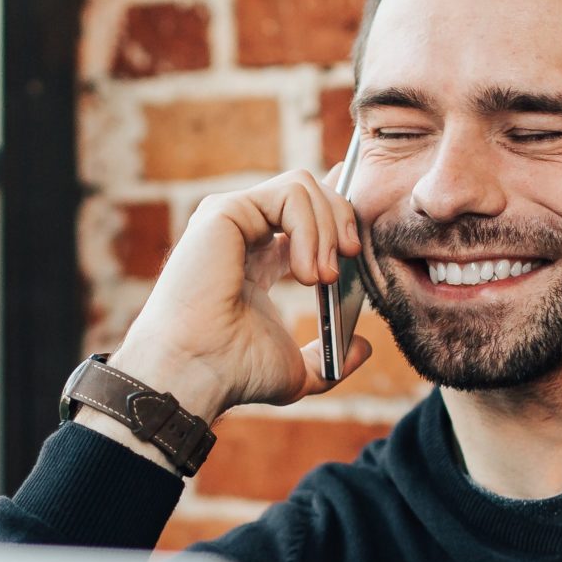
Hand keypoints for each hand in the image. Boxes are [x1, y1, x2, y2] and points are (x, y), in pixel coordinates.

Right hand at [95, 167, 371, 442]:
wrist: (198, 372)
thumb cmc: (233, 374)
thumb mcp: (297, 370)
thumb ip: (332, 357)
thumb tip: (363, 347)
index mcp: (256, 261)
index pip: (301, 217)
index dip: (337, 213)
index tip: (357, 237)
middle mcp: (242, 233)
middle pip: (308, 193)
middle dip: (342, 219)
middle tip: (350, 258)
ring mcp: (231, 219)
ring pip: (302, 187)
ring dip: (327, 229)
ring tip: (323, 278)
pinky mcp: (224, 211)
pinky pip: (289, 194)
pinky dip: (310, 228)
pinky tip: (304, 272)